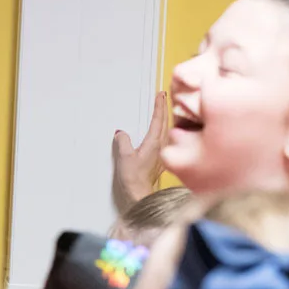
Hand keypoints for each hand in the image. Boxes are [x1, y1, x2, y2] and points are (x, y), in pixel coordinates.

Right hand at [112, 91, 168, 212]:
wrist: (140, 193)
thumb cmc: (134, 178)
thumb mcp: (124, 157)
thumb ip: (123, 142)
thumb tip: (121, 133)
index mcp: (154, 143)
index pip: (158, 119)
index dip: (159, 105)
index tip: (161, 94)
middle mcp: (161, 146)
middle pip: (165, 122)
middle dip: (164, 108)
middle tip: (163, 97)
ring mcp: (162, 152)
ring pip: (166, 130)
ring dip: (165, 119)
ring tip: (162, 110)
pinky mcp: (160, 158)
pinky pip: (163, 139)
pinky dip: (163, 130)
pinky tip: (160, 132)